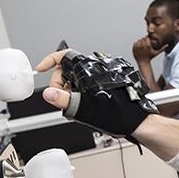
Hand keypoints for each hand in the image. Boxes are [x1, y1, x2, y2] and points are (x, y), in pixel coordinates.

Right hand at [36, 49, 157, 137]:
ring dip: (73, 90)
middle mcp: (97, 67)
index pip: (63, 56)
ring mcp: (104, 74)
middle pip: (68, 69)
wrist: (137, 121)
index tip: (41, 69)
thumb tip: (49, 93)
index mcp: (89, 68)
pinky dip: (82, 92)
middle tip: (64, 99)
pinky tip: (86, 104)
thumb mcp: (84, 108)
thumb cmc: (118, 114)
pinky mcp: (109, 81)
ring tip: (78, 105)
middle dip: (61, 84)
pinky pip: (89, 83)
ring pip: (78, 78)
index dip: (49, 61)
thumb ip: (63, 100)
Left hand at [132, 36, 161, 60]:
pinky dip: (137, 44)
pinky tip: (139, 48)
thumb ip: (162, 48)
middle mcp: (142, 45)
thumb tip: (167, 45)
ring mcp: (137, 46)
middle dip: (144, 41)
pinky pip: (135, 42)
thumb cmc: (149, 58)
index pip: (147, 37)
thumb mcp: (156, 53)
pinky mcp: (134, 47)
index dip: (148, 39)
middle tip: (145, 45)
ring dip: (141, 42)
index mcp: (147, 45)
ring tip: (142, 47)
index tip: (148, 42)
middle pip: (143, 38)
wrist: (143, 62)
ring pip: (139, 40)